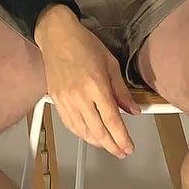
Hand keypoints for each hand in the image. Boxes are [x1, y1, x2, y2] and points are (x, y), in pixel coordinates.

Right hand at [33, 5, 138, 157]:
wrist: (57, 36)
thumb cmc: (83, 45)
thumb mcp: (111, 64)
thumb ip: (122, 90)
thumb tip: (133, 109)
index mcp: (96, 86)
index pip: (112, 120)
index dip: (122, 138)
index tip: (128, 146)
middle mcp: (79, 96)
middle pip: (97, 131)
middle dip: (112, 146)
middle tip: (121, 151)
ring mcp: (65, 100)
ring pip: (82, 131)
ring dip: (96, 142)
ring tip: (108, 145)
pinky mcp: (56, 100)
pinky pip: (69, 124)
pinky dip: (80, 133)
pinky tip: (89, 135)